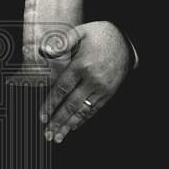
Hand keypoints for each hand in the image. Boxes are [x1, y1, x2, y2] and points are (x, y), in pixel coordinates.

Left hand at [38, 21, 132, 143]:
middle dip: (58, 121)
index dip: (50, 105)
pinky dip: (84, 119)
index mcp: (81, 65)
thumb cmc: (100, 35)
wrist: (126, 40)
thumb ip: (61, 42)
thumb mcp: (80, 32)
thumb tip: (43, 50)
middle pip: (71, 105)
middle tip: (48, 134)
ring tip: (59, 137)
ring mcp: (102, 88)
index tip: (42, 117)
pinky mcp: (110, 93)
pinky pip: (95, 109)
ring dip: (70, 125)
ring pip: (83, 110)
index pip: (61, 89)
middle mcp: (92, 79)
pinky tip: (74, 127)